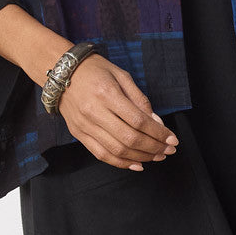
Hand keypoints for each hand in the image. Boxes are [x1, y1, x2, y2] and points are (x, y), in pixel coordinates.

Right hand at [56, 54, 178, 170]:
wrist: (63, 72)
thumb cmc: (96, 70)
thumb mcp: (122, 76)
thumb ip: (140, 99)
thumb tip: (156, 122)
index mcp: (107, 94)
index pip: (138, 120)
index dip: (158, 133)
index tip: (172, 139)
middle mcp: (94, 112)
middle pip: (129, 138)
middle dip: (154, 148)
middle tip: (169, 150)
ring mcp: (85, 125)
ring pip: (116, 150)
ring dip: (141, 157)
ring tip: (157, 157)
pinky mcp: (79, 134)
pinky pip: (101, 154)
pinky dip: (121, 163)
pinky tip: (137, 164)